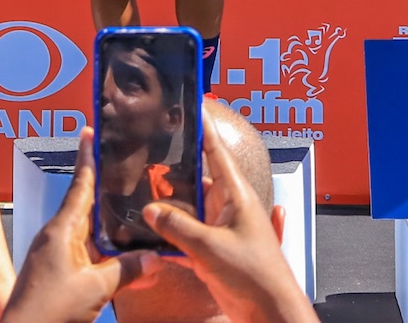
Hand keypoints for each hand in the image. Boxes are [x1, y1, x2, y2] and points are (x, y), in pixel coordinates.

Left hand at [1, 130, 155, 322]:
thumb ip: (126, 270)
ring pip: (87, 234)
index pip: (79, 186)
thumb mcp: (95, 289)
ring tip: (132, 220)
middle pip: (85, 207)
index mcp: (61, 231)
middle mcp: (55, 238)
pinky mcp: (55, 275)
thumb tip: (154, 258)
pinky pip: (83, 255)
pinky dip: (103, 254)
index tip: (89, 134)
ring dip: (108, 229)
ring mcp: (53, 257)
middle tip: (122, 172)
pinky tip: (121, 263)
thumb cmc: (48, 312)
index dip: (87, 159)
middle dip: (105, 192)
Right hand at [140, 106, 314, 322]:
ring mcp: (221, 230)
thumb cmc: (255, 275)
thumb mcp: (210, 247)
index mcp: (236, 195)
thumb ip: (178, 227)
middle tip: (147, 155)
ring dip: (168, 208)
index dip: (203, 128)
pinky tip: (149, 235)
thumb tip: (151, 210)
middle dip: (173, 171)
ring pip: (188, 210)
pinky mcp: (213, 252)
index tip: (192, 105)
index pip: (216, 151)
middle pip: (196, 180)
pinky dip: (170, 236)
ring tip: (139, 195)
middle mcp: (228, 208)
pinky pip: (186, 236)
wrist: (268, 312)